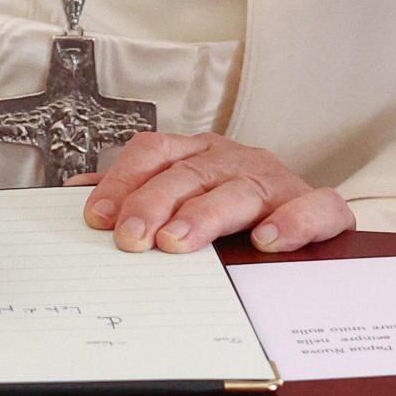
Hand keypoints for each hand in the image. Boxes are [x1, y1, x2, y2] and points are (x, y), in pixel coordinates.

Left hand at [80, 131, 355, 256]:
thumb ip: (136, 196)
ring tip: (178, 242)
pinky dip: (291, 222)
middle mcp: (234, 160)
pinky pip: (313, 207)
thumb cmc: (235, 212)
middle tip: (130, 238)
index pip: (153, 153)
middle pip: (188, 173)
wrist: (310, 220)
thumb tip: (76, 196)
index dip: (124, 181)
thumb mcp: (184, 199)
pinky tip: (266, 241)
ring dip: (206, 215)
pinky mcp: (318, 206)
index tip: (97, 217)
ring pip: (239, 190)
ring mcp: (277, 181)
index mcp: (199, 154)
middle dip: (154, 202)